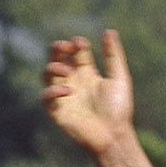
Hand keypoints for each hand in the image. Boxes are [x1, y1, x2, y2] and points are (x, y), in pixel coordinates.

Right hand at [43, 29, 134, 154]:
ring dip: (54, 68)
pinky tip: (69, 91)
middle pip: (57, 58)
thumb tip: (109, 31)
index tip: (81, 43)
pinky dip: (53, 91)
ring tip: (68, 71)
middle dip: (57, 49)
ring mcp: (63, 95)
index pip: (76, 52)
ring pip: (47, 74)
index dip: (76, 44)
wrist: (115, 135)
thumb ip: (114, 56)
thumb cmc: (119, 109)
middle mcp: (72, 81)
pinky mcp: (57, 110)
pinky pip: (46, 97)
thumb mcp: (119, 79)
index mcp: (87, 72)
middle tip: (65, 46)